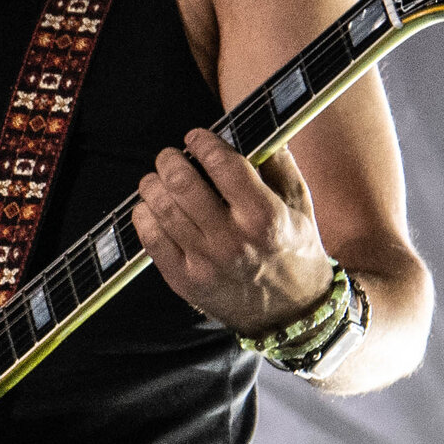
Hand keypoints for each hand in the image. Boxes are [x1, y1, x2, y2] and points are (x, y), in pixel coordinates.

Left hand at [133, 128, 335, 339]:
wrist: (291, 314)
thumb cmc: (294, 251)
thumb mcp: (300, 205)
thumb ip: (279, 164)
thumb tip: (255, 128)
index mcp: (264, 216)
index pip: (221, 164)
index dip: (202, 141)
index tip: (196, 137)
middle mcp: (233, 240)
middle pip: (182, 184)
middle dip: (169, 160)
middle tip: (170, 157)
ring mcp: (205, 263)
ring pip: (161, 209)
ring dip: (152, 185)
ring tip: (157, 180)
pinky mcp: (185, 282)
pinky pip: (151, 241)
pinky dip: (143, 216)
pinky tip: (150, 208)